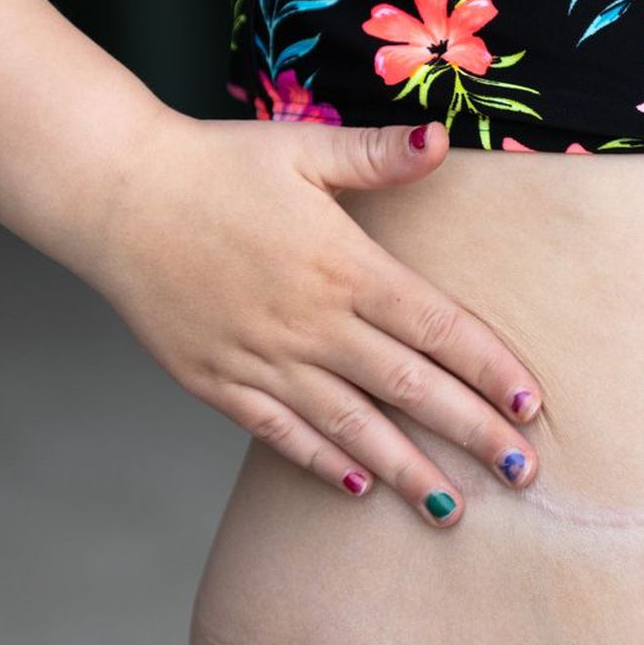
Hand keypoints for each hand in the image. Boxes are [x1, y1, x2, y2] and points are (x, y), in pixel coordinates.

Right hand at [80, 110, 544, 528]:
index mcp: (343, 266)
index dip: (489, 369)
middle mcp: (310, 323)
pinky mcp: (215, 381)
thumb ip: (377, 155)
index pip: (437, 327)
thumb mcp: (303, 148)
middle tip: (521, 472)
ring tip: (450, 506)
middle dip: (471, 434)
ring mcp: (261, 359)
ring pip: (350, 426)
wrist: (112, 192)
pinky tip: (356, 485)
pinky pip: (278, 433)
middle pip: (409, 389)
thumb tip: (440, 138)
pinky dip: (319, 461)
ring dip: (405, 468)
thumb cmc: (214, 164)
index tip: (531, 406)